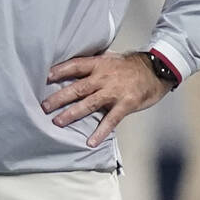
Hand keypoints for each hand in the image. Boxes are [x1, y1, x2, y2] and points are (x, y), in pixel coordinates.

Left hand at [41, 51, 169, 147]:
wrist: (156, 70)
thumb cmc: (129, 66)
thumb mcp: (109, 59)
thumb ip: (93, 65)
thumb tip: (72, 68)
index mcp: (98, 64)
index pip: (75, 66)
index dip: (60, 71)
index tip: (45, 77)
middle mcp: (103, 77)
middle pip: (77, 87)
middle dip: (59, 97)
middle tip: (44, 106)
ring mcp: (114, 91)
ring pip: (89, 103)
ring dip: (72, 113)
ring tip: (58, 122)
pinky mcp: (125, 104)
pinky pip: (111, 120)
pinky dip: (100, 131)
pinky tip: (90, 141)